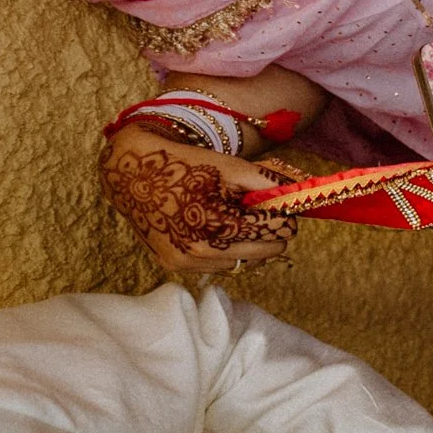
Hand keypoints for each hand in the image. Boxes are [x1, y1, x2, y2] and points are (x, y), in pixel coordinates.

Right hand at [99, 125, 296, 271]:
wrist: (130, 173)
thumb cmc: (185, 165)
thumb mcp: (232, 167)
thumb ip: (271, 183)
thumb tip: (303, 194)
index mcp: (217, 226)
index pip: (278, 233)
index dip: (282, 214)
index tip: (273, 202)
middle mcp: (201, 253)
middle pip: (268, 252)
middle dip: (268, 229)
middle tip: (253, 208)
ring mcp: (188, 264)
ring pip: (247, 262)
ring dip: (248, 241)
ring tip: (229, 215)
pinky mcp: (176, 267)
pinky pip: (221, 265)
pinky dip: (226, 249)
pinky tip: (211, 227)